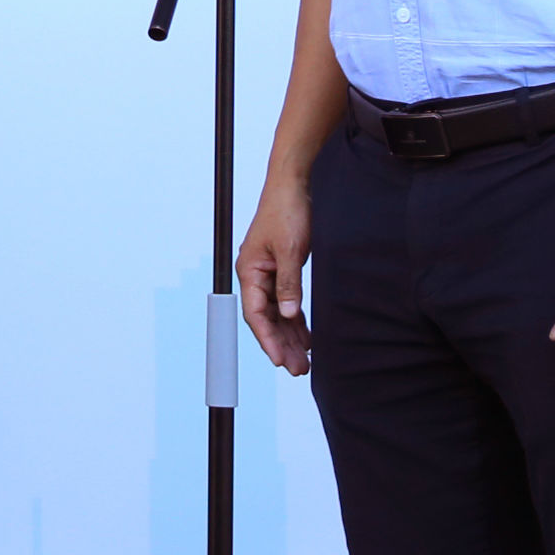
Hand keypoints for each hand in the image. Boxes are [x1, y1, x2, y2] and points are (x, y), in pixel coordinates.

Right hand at [236, 176, 314, 373]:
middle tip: (298, 369)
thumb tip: (288, 314)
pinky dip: (295, 321)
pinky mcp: (281, 270)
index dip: (268, 340)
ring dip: (289, 337)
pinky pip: (286, 303)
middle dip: (281, 345)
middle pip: (266, 319)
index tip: (280, 360)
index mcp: (249, 271)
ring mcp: (268, 274)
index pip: (255, 314)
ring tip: (304, 360)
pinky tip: (306, 337)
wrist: (292, 186)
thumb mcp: (289, 250)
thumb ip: (289, 284)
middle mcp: (255, 276)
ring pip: (277, 315)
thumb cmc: (285, 212)